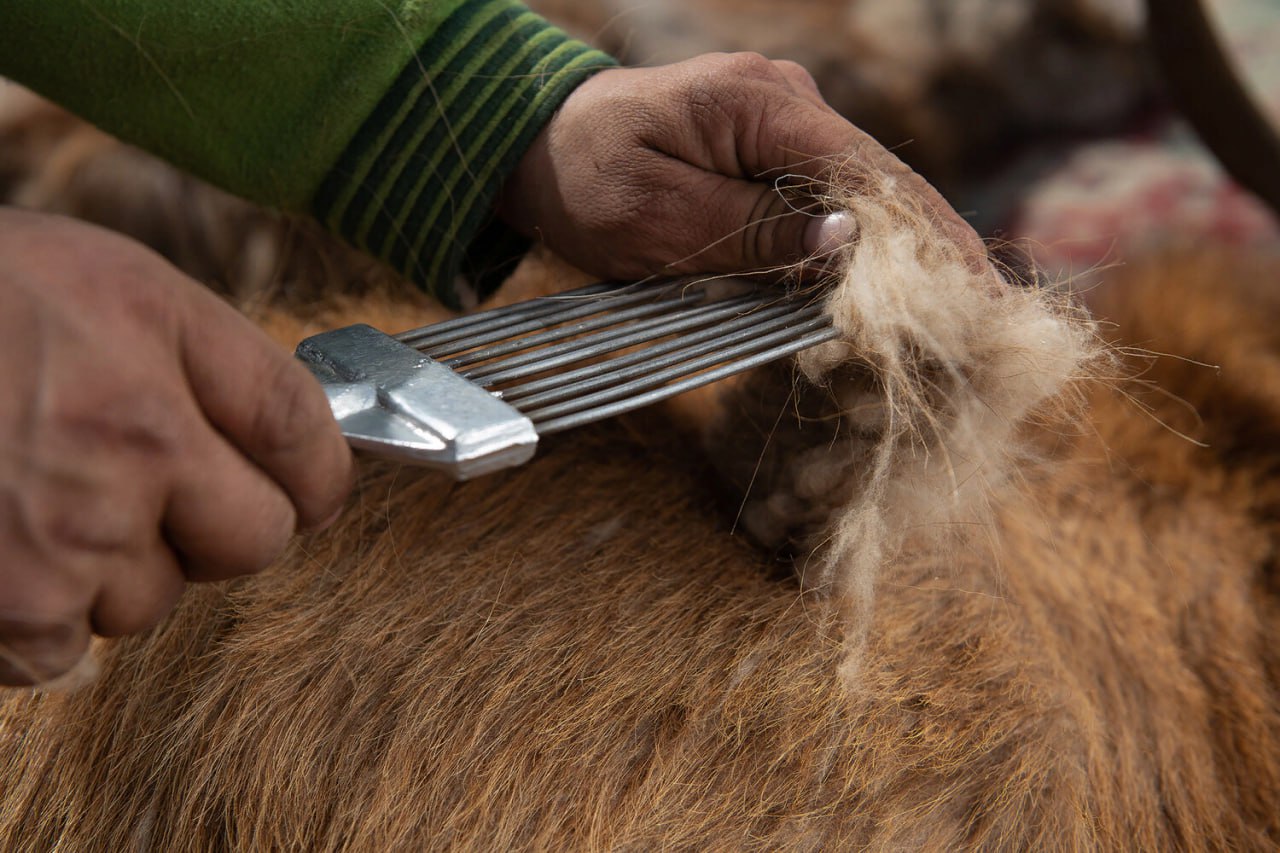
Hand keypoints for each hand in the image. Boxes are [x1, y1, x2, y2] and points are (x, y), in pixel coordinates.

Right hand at [0, 209, 352, 685]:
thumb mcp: (105, 283)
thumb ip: (214, 360)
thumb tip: (300, 452)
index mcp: (150, 346)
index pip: (304, 438)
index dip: (319, 471)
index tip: (307, 485)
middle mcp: (122, 448)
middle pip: (259, 538)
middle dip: (224, 520)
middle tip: (152, 482)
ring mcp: (59, 544)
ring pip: (157, 597)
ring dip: (118, 563)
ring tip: (33, 494)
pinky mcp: (3, 619)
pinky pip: (73, 649)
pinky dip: (43, 615)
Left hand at [499, 52, 983, 278]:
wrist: (537, 145)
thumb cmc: (584, 178)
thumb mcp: (656, 215)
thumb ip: (750, 229)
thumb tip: (848, 245)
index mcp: (762, 104)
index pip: (868, 171)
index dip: (928, 234)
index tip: (977, 291)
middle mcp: (786, 104)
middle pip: (877, 184)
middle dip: (928, 252)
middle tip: (982, 322)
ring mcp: (780, 128)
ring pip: (855, 198)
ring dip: (894, 257)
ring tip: (948, 318)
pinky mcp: (767, 157)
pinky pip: (823, 205)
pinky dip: (852, 251)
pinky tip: (883, 294)